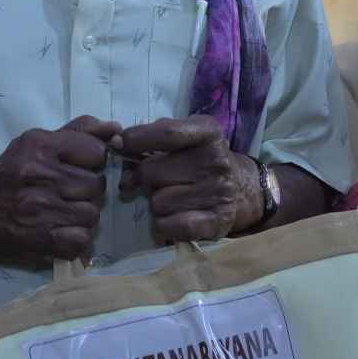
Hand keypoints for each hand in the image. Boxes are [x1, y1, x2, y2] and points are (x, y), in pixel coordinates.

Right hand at [0, 119, 117, 265]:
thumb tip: (114, 128)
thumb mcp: (33, 143)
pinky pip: (81, 240)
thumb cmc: (4, 175)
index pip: (96, 152)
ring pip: (91, 214)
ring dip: (82, 217)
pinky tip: (60, 232)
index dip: (92, 163)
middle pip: (96, 186)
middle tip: (68, 195)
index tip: (79, 169)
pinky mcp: (40, 238)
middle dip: (86, 192)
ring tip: (63, 213)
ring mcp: (41, 209)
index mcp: (40, 146)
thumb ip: (75, 132)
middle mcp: (41, 175)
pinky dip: (75, 240)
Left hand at [116, 116, 260, 245]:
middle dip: (146, 178)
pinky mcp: (217, 222)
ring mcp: (219, 192)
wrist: (240, 189)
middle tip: (158, 180)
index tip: (118, 145)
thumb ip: (152, 136)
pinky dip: (163, 224)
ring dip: (156, 203)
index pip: (167, 133)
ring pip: (156, 202)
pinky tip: (174, 217)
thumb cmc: (199, 159)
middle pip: (152, 172)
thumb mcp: (185, 138)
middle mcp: (216, 161)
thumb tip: (116, 145)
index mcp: (208, 133)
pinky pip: (168, 225)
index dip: (136, 139)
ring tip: (173, 198)